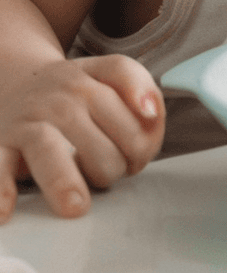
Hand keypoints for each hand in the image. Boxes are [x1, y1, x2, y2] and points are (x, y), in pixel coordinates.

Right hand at [0, 54, 164, 221]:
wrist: (15, 83)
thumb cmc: (73, 90)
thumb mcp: (107, 76)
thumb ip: (139, 89)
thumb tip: (152, 113)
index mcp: (89, 78)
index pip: (120, 78)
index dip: (141, 101)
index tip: (150, 125)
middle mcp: (58, 98)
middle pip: (93, 128)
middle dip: (115, 161)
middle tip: (118, 173)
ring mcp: (27, 122)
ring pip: (47, 147)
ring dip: (64, 178)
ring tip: (77, 206)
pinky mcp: (1, 146)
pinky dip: (0, 189)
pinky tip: (6, 210)